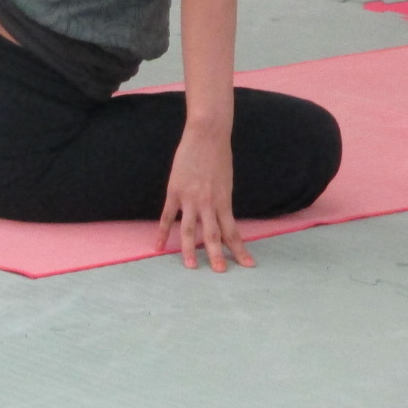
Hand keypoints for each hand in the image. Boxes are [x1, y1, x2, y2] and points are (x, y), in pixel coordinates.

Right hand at [156, 126, 250, 272]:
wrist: (207, 136)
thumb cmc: (219, 155)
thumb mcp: (225, 181)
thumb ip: (220, 199)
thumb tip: (218, 213)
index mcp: (224, 201)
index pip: (233, 231)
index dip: (240, 249)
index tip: (248, 264)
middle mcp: (209, 203)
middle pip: (213, 235)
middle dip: (217, 255)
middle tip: (220, 272)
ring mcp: (190, 199)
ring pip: (190, 230)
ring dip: (190, 249)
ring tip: (192, 266)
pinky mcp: (174, 192)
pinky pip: (167, 216)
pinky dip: (163, 232)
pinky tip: (159, 246)